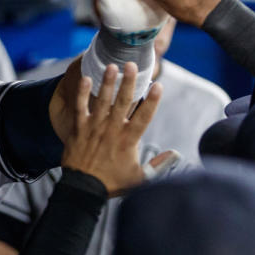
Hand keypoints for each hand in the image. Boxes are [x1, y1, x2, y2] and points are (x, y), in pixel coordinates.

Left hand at [61, 62, 162, 194]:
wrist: (82, 189)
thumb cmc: (111, 184)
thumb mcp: (140, 179)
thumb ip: (159, 165)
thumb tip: (176, 154)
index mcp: (129, 140)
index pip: (145, 116)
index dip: (153, 100)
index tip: (159, 84)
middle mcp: (112, 130)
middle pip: (123, 102)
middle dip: (129, 82)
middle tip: (132, 64)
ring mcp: (94, 128)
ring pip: (102, 101)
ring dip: (108, 83)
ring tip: (112, 65)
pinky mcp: (78, 128)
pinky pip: (80, 108)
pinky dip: (82, 94)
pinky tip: (85, 78)